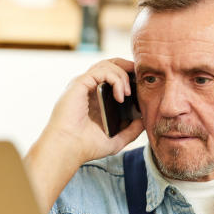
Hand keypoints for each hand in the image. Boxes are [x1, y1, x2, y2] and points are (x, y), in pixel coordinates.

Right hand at [25, 58, 144, 213]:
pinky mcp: (80, 83)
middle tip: (139, 77)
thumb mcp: (116, 140)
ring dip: (122, 76)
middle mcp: (89, 89)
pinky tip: (121, 96)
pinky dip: (115, 80)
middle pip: (109, 64)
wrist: (69, 148)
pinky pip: (101, 71)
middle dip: (127, 66)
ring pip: (107, 65)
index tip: (141, 86)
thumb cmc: (87, 146)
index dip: (127, 76)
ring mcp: (84, 85)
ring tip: (129, 93)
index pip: (112, 77)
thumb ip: (131, 130)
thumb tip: (144, 121)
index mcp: (95, 98)